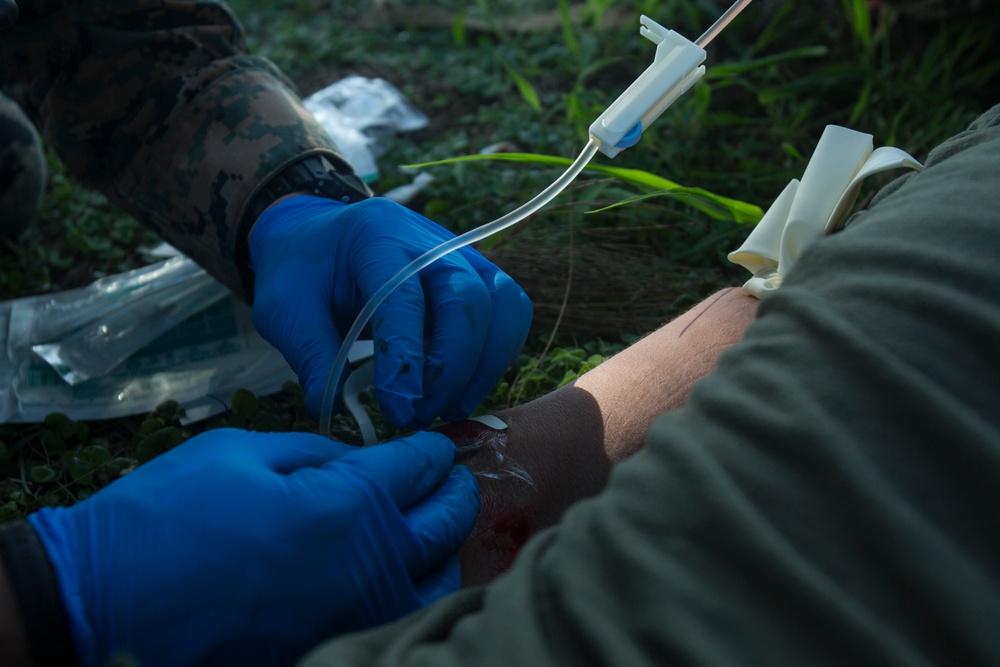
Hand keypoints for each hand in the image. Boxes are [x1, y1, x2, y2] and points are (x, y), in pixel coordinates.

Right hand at [28, 429, 478, 666]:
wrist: (106, 601)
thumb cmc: (170, 511)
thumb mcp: (243, 450)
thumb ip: (318, 452)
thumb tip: (362, 460)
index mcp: (350, 504)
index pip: (422, 466)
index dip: (432, 449)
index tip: (433, 444)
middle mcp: (370, 565)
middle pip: (449, 520)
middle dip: (456, 491)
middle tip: (448, 477)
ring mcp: (356, 614)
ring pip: (439, 578)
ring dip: (444, 545)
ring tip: (428, 525)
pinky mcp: (332, 642)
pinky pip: (400, 614)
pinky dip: (412, 588)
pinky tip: (396, 571)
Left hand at [250, 195, 532, 427]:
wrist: (319, 239)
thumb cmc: (301, 271)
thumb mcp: (285, 309)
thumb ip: (312, 356)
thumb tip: (335, 411)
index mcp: (375, 237)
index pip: (406, 298)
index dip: (408, 359)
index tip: (397, 409)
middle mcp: (429, 241)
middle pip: (468, 301)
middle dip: (450, 371)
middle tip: (417, 416)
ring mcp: (462, 256)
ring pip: (504, 307)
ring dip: (484, 368)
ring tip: (445, 409)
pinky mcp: (480, 277)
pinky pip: (510, 315)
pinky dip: (496, 358)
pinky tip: (460, 390)